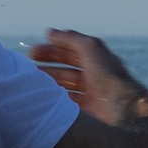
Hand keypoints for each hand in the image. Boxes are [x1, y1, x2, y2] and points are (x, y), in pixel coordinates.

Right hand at [28, 28, 147, 125]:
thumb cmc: (108, 76)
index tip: (34, 50)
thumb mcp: (90, 48)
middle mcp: (95, 79)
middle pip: (67, 70)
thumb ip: (71, 39)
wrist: (119, 109)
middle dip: (48, 65)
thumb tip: (51, 32)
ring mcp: (91, 97)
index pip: (72, 53)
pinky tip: (43, 95)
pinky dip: (55, 99)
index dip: (54, 49)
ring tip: (32, 80)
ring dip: (48, 82)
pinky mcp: (86, 114)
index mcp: (98, 62)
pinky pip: (67, 104)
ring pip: (65, 88)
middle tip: (28, 64)